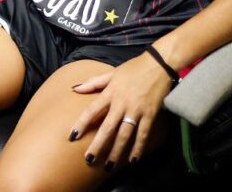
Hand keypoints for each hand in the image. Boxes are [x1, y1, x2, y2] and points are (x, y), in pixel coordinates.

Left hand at [68, 51, 174, 168]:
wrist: (159, 64)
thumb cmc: (133, 68)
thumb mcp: (111, 73)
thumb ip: (93, 82)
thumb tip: (74, 88)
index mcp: (110, 92)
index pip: (92, 110)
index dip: (82, 124)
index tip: (72, 136)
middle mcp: (121, 103)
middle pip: (107, 127)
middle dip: (98, 145)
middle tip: (89, 159)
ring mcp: (136, 110)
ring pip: (124, 135)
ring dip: (116, 151)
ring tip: (108, 166)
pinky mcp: (150, 115)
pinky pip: (143, 135)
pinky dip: (138, 148)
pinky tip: (132, 161)